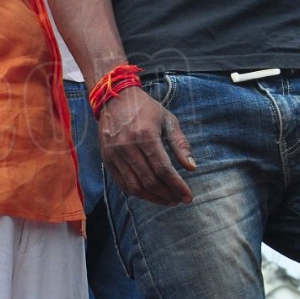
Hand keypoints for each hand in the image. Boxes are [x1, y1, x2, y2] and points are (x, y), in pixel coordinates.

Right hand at [97, 86, 195, 205]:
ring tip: (167, 200)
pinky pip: (122, 183)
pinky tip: (149, 193)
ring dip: (153, 197)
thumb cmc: (145, 108)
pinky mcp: (107, 159)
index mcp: (145, 135)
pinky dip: (137, 192)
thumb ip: (180, 144)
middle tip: (179, 199)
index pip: (163, 169)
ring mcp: (115, 154)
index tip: (188, 197)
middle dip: (167, 194)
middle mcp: (128, 147)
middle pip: (150, 181)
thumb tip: (192, 168)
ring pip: (135, 186)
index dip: (177, 186)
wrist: (114, 98)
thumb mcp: (168, 120)